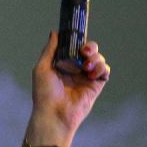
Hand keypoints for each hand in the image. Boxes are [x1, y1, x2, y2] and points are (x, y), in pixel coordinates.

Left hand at [23, 32, 109, 146]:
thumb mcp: (42, 68)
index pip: (74, 47)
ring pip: (98, 59)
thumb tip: (55, 32)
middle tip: (84, 51)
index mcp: (63, 64)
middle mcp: (76, 69)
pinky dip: (101, 68)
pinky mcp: (95, 85)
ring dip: (95, 58)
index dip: (78, 40)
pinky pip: (104, 71)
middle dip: (90, 47)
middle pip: (89, 51)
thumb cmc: (44, 93)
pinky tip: (91, 73)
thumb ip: (50, 50)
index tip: (78, 36)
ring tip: (86, 66)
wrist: (54, 113)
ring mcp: (86, 77)